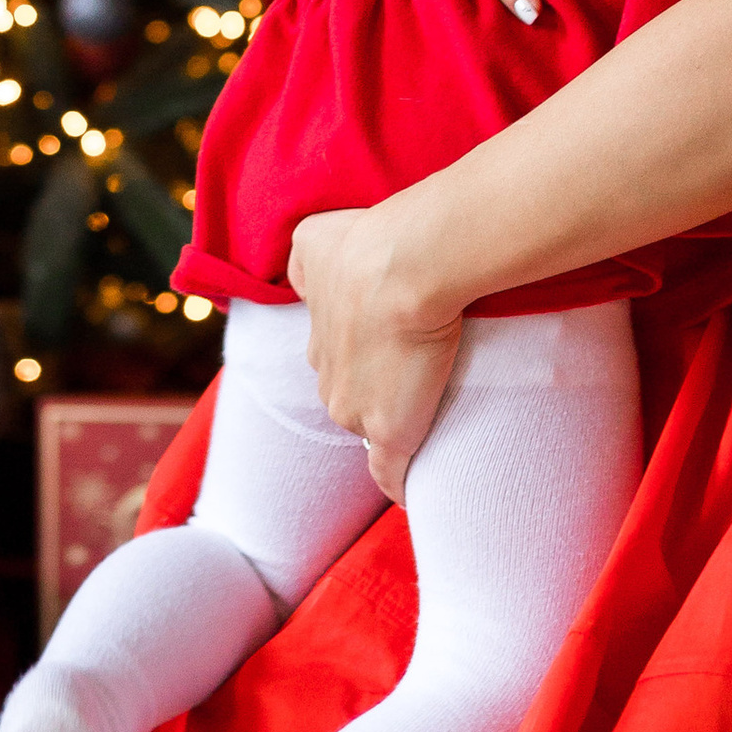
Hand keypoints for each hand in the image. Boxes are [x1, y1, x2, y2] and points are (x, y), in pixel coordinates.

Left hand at [290, 205, 463, 505]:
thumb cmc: (366, 244)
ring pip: (371, 430)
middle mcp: (330, 383)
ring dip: (393, 427)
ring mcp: (357, 412)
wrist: (406, 265)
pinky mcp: (391, 433)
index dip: (363, 362)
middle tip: (416, 382)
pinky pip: (389, 474)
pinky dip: (398, 483)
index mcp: (317, 343)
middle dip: (376, 395)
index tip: (388, 357)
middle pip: (352, 399)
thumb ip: (305, 262)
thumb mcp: (312, 239)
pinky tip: (410, 492)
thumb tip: (303, 280)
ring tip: (427, 423)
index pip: (338, 366)